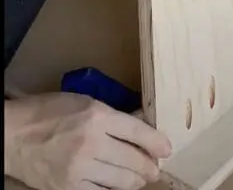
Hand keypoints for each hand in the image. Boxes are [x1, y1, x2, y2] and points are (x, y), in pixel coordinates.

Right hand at [5, 92, 171, 189]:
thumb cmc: (49, 112)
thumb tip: (140, 122)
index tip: (167, 149)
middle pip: (134, 160)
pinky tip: (117, 187)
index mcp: (97, 116)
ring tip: (140, 178)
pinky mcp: (69, 188)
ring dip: (136, 181)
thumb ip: (112, 115)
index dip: (157, 142)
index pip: (138, 131)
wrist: (14, 136)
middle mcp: (91, 143)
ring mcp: (80, 169)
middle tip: (155, 168)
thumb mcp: (85, 102)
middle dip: (149, 166)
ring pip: (122, 182)